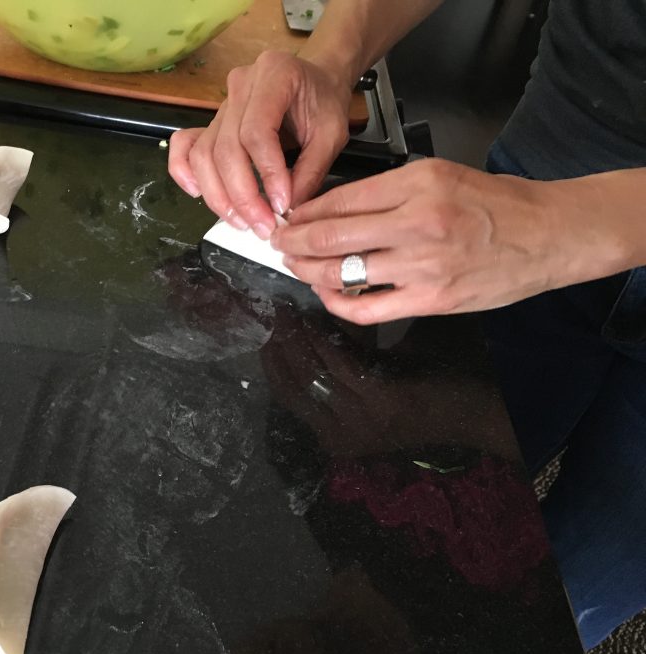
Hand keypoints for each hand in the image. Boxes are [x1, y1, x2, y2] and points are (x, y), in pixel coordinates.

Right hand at [167, 50, 353, 239]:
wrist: (314, 81)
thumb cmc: (324, 103)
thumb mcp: (331, 135)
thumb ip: (310, 171)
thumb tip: (284, 210)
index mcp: (274, 75)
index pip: (257, 131)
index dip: (266, 173)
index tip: (281, 204)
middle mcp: (240, 86)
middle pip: (225, 148)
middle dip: (242, 195)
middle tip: (262, 226)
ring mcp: (221, 105)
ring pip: (203, 155)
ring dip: (219, 196)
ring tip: (242, 222)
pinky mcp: (211, 122)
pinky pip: (186, 146)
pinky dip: (184, 171)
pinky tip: (197, 193)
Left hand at [272, 158, 562, 323]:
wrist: (548, 234)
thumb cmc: (495, 204)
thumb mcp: (440, 175)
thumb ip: (387, 191)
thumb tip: (332, 207)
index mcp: (418, 183)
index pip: (340, 199)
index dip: (303, 211)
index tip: (288, 216)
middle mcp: (418, 221)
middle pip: (330, 235)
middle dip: (292, 240)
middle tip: (277, 241)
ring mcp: (424, 264)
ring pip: (341, 271)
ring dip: (307, 270)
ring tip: (295, 265)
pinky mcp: (431, 299)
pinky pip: (366, 307)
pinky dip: (336, 303)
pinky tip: (325, 294)